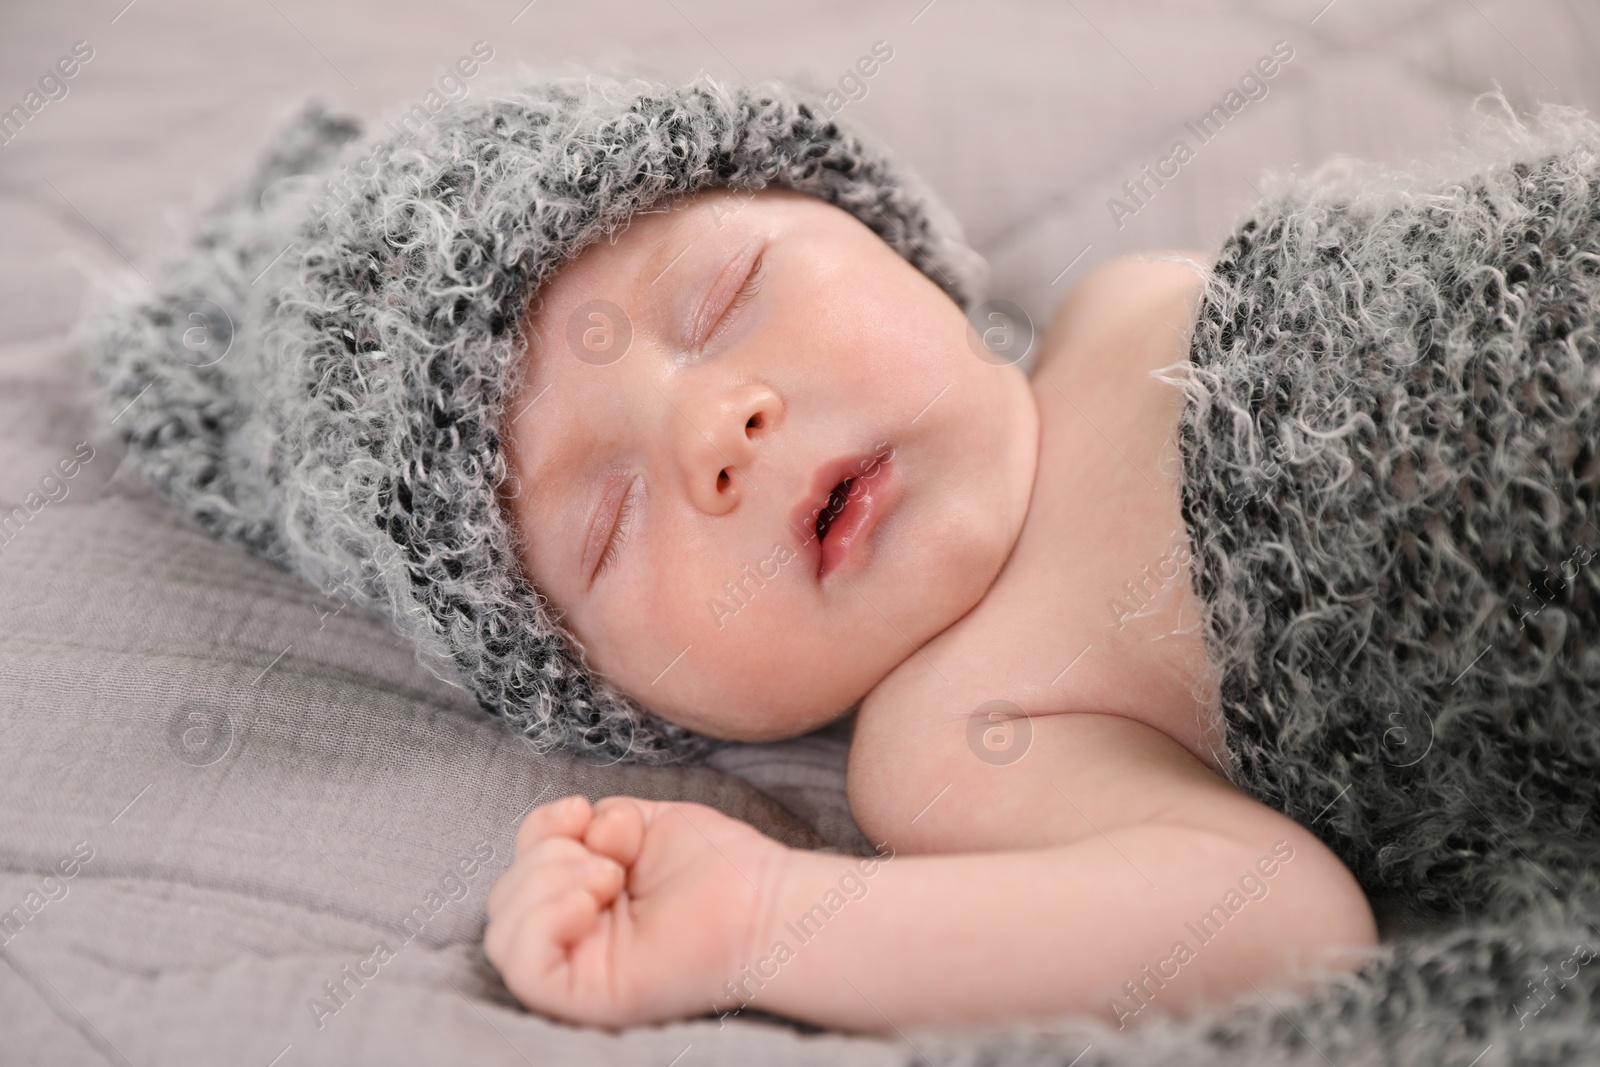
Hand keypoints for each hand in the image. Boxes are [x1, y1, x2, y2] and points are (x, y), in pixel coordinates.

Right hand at [484, 794, 788, 1028]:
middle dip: (547, 856)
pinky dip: (542, 921)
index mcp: (580, 898)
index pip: (520, 869)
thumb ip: (590, 824)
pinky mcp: (584, 998)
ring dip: (547, 884)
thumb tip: (570, 833)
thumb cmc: (715, 867)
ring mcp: (577, 969)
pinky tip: (589, 903)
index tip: (583, 812)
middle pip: (504, 897)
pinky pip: (521, 967)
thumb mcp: (636, 823)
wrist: (763, 903)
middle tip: (610, 862)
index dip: (538, 830)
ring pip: (502, 931)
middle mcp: (573, 937)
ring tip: (609, 878)